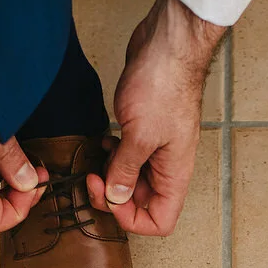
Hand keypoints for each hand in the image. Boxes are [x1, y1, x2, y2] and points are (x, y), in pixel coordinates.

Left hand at [86, 0, 224, 235]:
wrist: (167, 46)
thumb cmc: (163, 87)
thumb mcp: (139, 136)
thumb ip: (125, 171)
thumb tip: (115, 198)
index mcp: (174, 175)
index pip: (160, 221)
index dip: (131, 220)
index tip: (108, 198)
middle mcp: (167, 167)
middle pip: (141, 203)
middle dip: (113, 196)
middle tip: (92, 178)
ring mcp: (156, 149)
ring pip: (131, 180)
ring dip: (110, 176)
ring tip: (96, 160)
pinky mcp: (143, 131)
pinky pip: (126, 157)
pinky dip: (111, 156)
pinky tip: (102, 142)